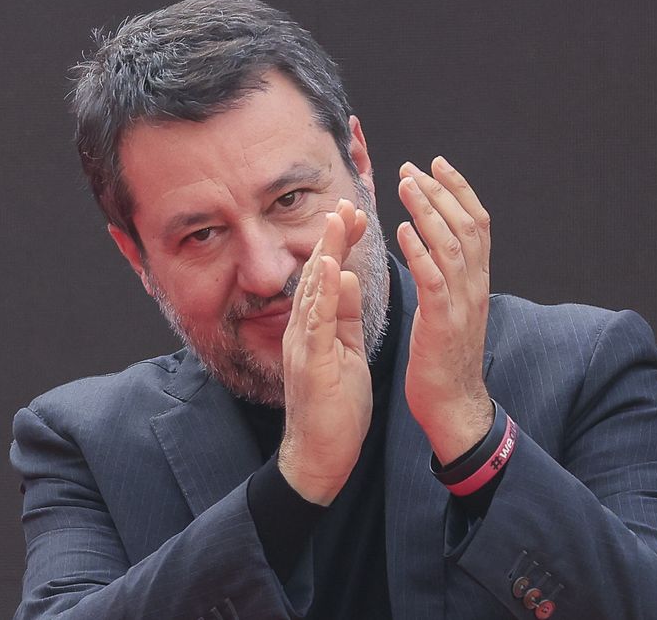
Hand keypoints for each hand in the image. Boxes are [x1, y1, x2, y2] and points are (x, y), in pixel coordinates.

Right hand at [278, 199, 371, 504]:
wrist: (321, 455)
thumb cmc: (335, 407)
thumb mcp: (345, 351)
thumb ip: (343, 316)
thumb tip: (347, 279)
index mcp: (315, 328)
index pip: (327, 276)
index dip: (339, 243)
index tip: (353, 214)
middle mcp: (303, 331)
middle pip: (316, 275)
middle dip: (332, 237)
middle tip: (345, 202)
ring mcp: (303, 346)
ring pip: (313, 292)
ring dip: (325, 253)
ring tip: (336, 221)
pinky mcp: (311, 365)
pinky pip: (316, 324)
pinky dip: (321, 294)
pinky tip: (329, 269)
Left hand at [396, 157, 495, 464]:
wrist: (454, 403)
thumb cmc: (445, 358)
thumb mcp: (451, 310)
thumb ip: (448, 277)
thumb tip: (436, 245)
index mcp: (477, 280)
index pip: (476, 222)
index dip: (458, 189)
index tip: (437, 163)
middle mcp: (476, 285)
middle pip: (466, 224)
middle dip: (440, 190)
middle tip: (413, 166)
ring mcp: (462, 302)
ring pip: (450, 244)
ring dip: (428, 210)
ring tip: (406, 185)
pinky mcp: (443, 320)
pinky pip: (434, 278)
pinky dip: (419, 250)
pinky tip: (402, 230)